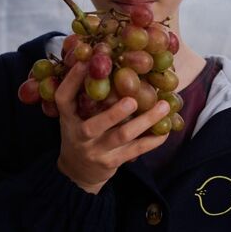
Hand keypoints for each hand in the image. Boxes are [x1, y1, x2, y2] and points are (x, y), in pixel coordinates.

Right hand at [55, 61, 169, 193]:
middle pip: (95, 125)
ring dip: (145, 121)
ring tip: (163, 106)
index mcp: (68, 118)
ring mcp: (96, 151)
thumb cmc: (80, 134)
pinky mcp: (112, 163)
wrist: (77, 173)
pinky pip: (136, 150)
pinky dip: (153, 140)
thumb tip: (104, 58)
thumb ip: (84, 94)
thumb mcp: (74, 116)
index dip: (72, 80)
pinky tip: (167, 129)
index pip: (63, 98)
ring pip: (122, 136)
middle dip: (115, 113)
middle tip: (133, 99)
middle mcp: (79, 135)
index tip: (85, 62)